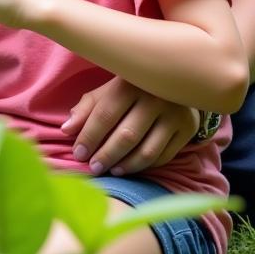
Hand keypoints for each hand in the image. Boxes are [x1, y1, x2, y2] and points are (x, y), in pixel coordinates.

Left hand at [61, 77, 198, 174]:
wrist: (173, 82)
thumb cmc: (130, 90)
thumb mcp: (106, 93)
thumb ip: (85, 110)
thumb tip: (66, 130)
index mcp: (129, 84)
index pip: (105, 115)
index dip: (89, 137)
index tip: (78, 154)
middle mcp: (155, 98)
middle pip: (126, 136)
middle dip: (106, 156)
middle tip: (93, 168)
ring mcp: (175, 115)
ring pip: (147, 151)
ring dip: (126, 166)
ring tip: (111, 171)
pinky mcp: (188, 129)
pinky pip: (163, 156)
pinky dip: (144, 166)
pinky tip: (130, 168)